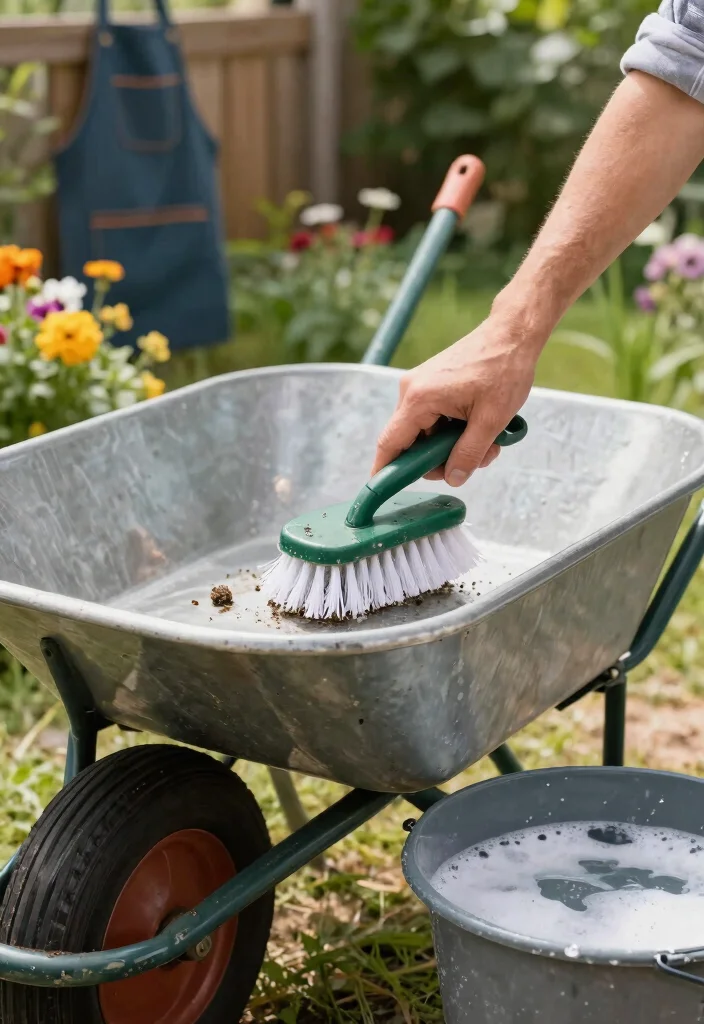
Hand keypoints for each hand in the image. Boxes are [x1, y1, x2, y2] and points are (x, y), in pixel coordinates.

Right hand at [372, 314, 540, 484]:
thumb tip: (453, 478)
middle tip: (475, 460)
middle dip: (440, 459)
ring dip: (453, 445)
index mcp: (420, 398)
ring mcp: (421, 386)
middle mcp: (412, 391)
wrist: (512, 333)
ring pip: (427, 433)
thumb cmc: (503, 368)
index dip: (384, 471)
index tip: (380, 491)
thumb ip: (468, 454)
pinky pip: (434, 419)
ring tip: (488, 441)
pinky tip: (480, 427)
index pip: (390, 444)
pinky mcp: (432, 385)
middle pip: (411, 442)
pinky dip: (454, 430)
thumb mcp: (491, 420)